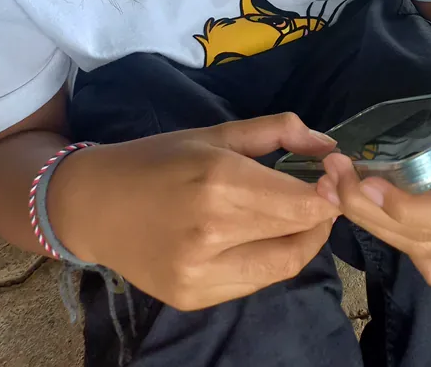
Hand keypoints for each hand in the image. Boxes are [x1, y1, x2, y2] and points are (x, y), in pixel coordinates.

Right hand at [49, 113, 338, 308]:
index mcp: (219, 182)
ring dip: (303, 240)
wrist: (93, 204)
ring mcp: (201, 274)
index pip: (303, 204)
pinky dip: (271, 258)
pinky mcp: (193, 298)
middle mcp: (212, 234)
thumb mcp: (216, 133)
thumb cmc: (157, 159)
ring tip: (301, 215)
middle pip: (298, 233)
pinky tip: (264, 236)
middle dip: (322, 213)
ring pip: (283, 265)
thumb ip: (279, 133)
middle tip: (325, 192)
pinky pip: (254, 281)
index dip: (331, 192)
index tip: (337, 175)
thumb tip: (330, 146)